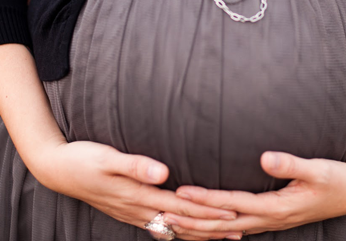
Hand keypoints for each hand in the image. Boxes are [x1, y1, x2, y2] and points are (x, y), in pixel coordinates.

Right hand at [37, 141, 241, 239]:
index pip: (182, 206)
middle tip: (240, 228)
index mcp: (139, 195)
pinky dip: (180, 231)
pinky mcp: (129, 210)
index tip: (233, 212)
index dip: (208, 210)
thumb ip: (136, 166)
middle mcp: (139, 209)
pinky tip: (186, 231)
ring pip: (173, 229)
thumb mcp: (108, 158)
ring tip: (223, 235)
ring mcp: (134, 213)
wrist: (59, 170)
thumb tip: (163, 173)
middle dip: (212, 227)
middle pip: (182, 223)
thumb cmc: (84, 160)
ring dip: (200, 233)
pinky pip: (160, 226)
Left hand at [163, 80, 345, 235]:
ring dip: (202, 225)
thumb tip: (265, 158)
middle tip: (164, 214)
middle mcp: (270, 218)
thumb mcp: (317, 169)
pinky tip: (209, 226)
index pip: (233, 204)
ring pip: (229, 228)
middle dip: (194, 219)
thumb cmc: (336, 179)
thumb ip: (291, 164)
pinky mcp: (273, 217)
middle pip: (224, 222)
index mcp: (277, 206)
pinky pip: (239, 226)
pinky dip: (219, 227)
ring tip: (177, 222)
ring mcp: (271, 221)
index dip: (207, 199)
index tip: (182, 193)